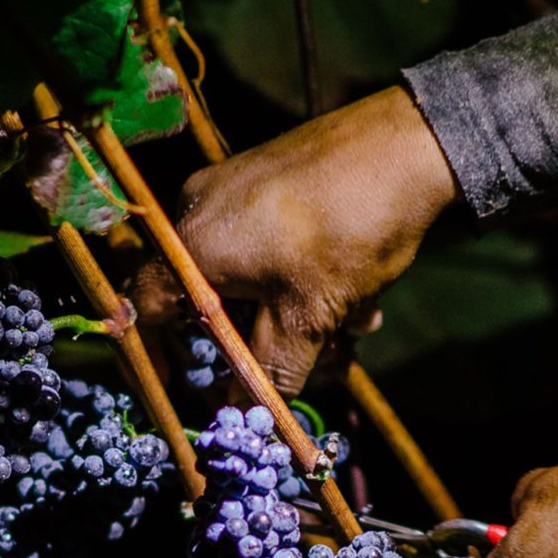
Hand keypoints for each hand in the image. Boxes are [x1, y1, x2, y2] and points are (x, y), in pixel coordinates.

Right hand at [131, 86, 458, 396]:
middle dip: (257, 342)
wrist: (410, 144)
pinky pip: (270, 246)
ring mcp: (233, 189)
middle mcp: (199, 211)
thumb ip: (269, 371)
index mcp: (191, 245)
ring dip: (295, 316)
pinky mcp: (267, 178)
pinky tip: (358, 296)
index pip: (147, 310)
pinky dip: (304, 281)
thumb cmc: (346, 231)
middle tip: (300, 366)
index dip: (163, 355)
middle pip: (206, 299)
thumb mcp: (308, 318)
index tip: (192, 386)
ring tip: (352, 329)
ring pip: (248, 276)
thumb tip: (248, 414)